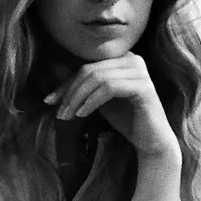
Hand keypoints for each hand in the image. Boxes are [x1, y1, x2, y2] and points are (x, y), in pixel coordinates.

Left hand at [45, 53, 178, 160]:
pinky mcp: (143, 86)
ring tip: (69, 117)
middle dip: (70, 92)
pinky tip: (83, 115)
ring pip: (98, 78)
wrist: (151, 141)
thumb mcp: (97, 99)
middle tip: (59, 113)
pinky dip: (92, 101)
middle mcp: (133, 59)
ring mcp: (140, 71)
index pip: (87, 66)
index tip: (49, 100)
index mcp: (123, 58)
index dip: (66, 83)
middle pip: (90, 70)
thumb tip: (54, 67)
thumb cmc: (126, 119)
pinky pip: (109, 88)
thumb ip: (82, 85)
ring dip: (78, 99)